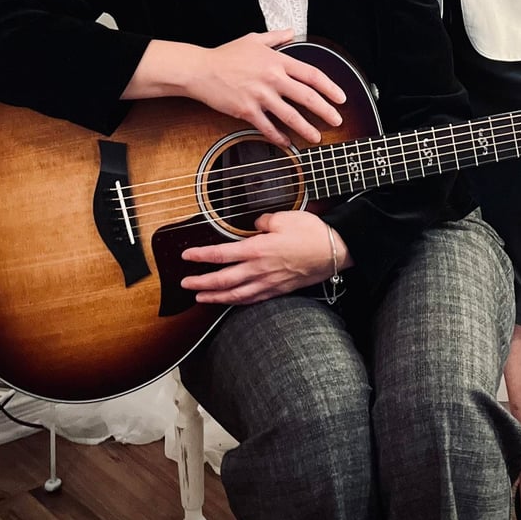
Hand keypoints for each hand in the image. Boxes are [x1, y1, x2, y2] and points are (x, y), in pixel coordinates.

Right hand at [125, 29, 345, 144]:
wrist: (200, 70)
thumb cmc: (226, 55)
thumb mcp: (253, 39)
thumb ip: (275, 37)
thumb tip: (291, 31)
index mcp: (277, 60)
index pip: (311, 74)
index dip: (330, 87)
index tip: (341, 97)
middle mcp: (272, 78)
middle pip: (307, 97)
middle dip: (326, 111)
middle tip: (337, 121)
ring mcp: (260, 96)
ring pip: (290, 115)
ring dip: (307, 128)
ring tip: (317, 137)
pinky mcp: (247, 110)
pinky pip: (267, 127)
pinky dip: (279, 137)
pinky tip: (287, 143)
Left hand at [180, 211, 350, 304]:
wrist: (335, 250)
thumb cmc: (312, 233)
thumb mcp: (284, 217)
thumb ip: (263, 222)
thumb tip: (254, 226)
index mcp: (258, 249)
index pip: (221, 255)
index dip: (200, 256)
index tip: (186, 256)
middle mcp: (260, 269)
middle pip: (223, 280)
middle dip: (201, 283)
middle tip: (185, 284)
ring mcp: (269, 282)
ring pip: (236, 295)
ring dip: (215, 297)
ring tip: (200, 298)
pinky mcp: (279, 289)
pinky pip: (253, 299)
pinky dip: (238, 301)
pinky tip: (231, 301)